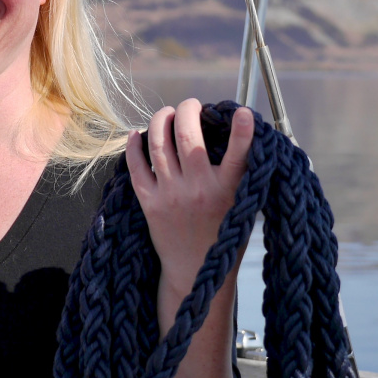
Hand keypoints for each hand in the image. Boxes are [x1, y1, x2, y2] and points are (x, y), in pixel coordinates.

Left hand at [127, 99, 253, 295]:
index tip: (243, 112)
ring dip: (161, 120)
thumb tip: (239, 133)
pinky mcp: (150, 203)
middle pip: (187, 135)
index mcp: (228, 190)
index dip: (243, 130)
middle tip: (191, 105)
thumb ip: (239, 172)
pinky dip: (134, 145)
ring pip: (158, 144)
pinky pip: (136, 166)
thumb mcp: (242, 203)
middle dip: (187, 110)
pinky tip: (137, 133)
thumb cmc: (223, 233)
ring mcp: (171, 195)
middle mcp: (198, 189)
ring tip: (167, 114)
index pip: (238, 155)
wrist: (196, 272)